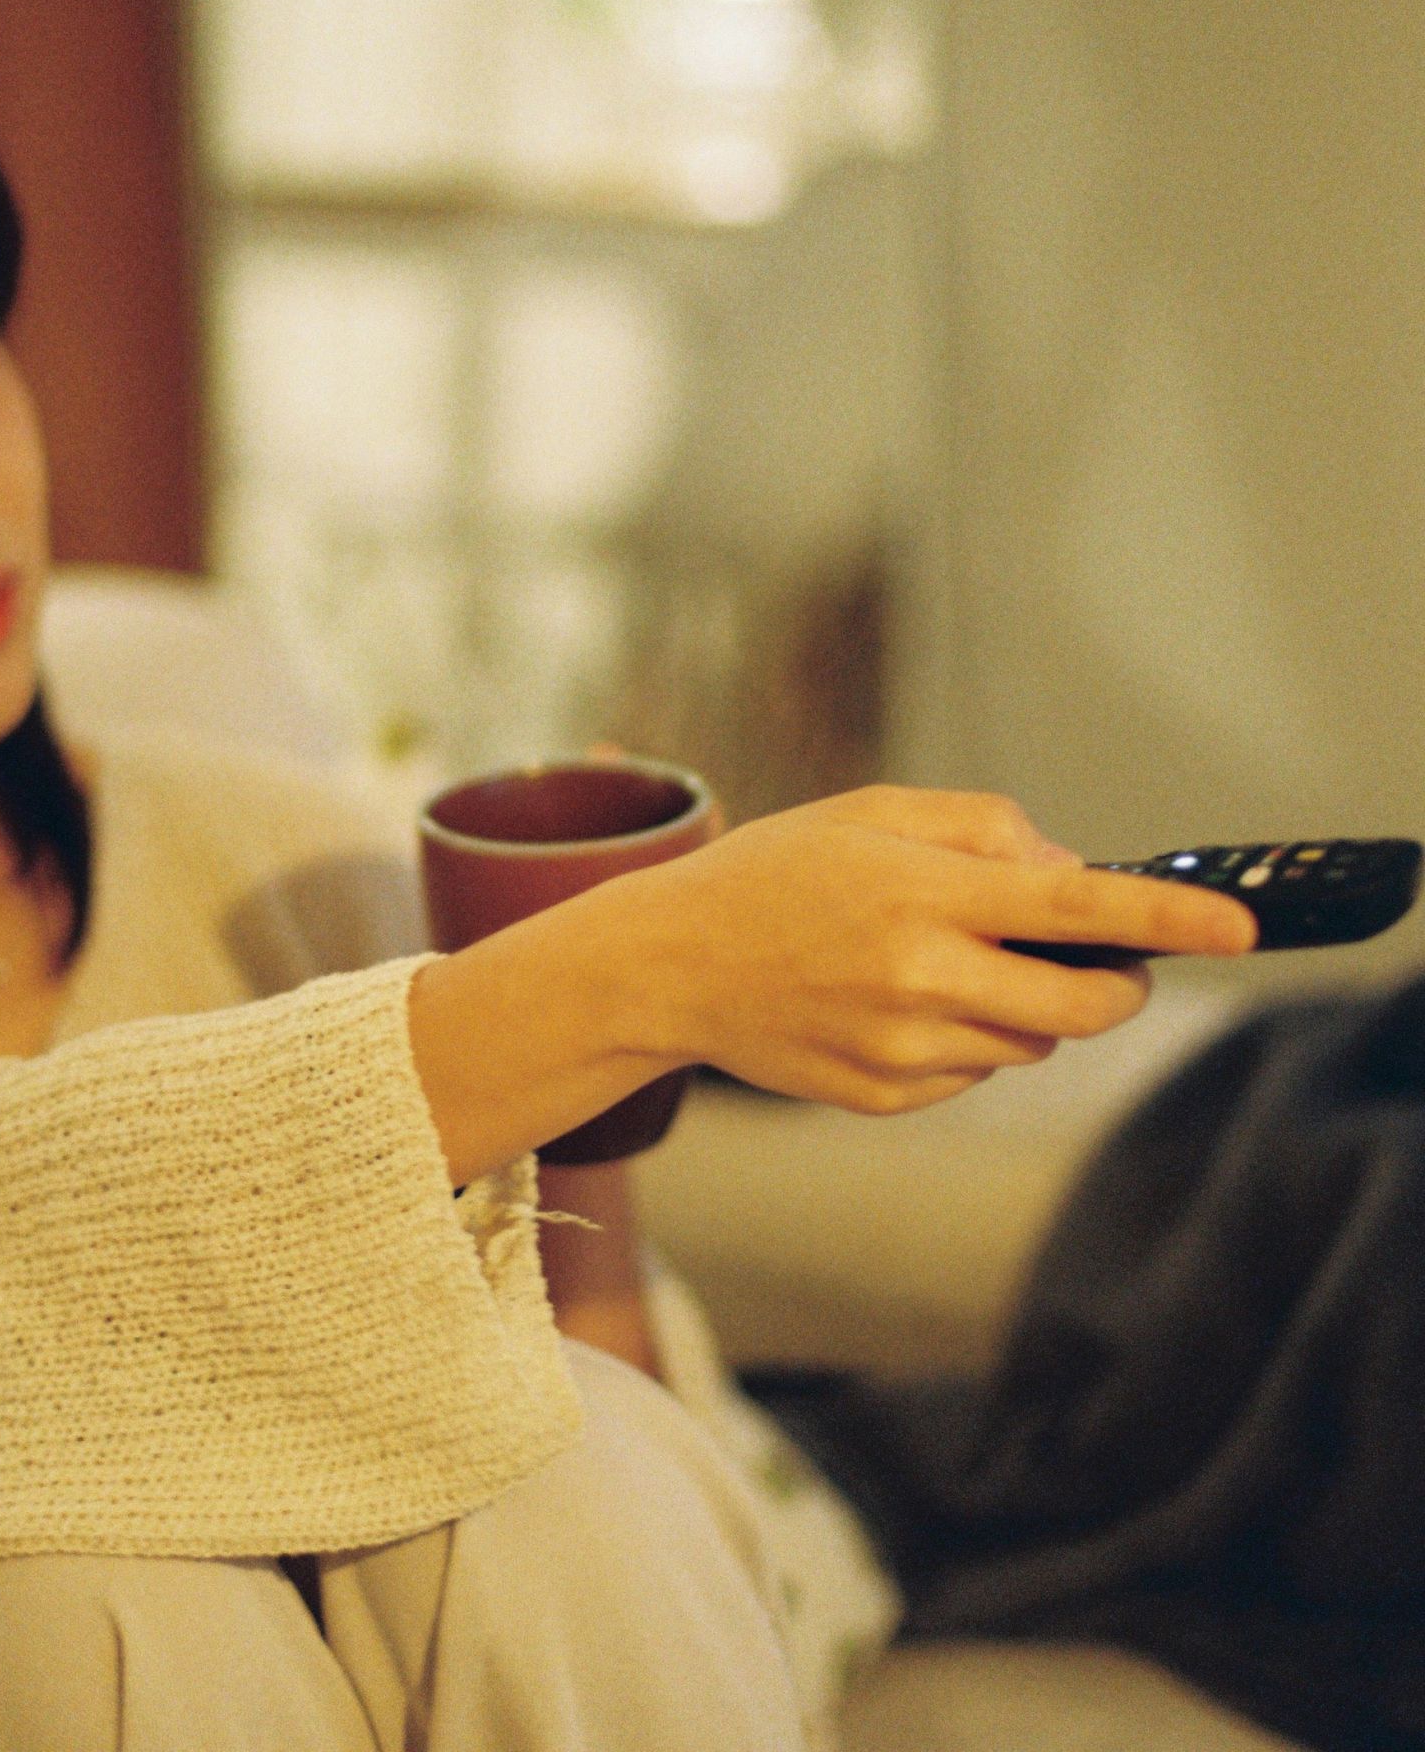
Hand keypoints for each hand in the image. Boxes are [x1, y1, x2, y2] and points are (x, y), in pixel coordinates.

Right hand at [598, 784, 1256, 1114]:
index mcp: (920, 892)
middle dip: (1117, 983)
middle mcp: (918, 977)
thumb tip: (1066, 872)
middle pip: (1082, 1004)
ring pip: (1028, 1042)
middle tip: (1106, 961)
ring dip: (1026, 1006)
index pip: (1075, 906)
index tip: (1239, 928)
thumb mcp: (867, 812)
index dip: (1167, 918)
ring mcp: (900, 1047)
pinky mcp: (881, 1094)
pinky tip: (897, 1004)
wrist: (667, 965)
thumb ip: (979, 829)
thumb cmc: (770, 873)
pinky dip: (965, 1041)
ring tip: (947, 965)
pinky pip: (970, 1074)